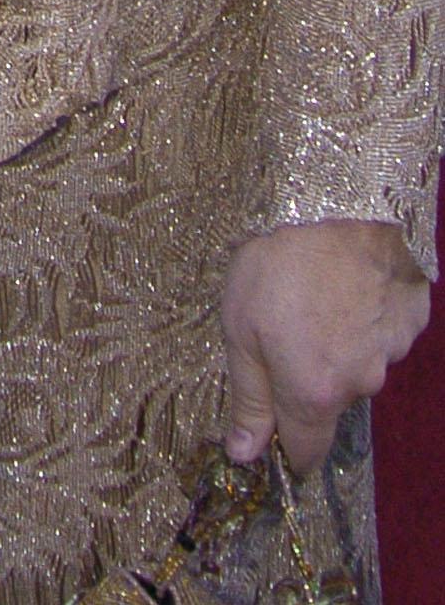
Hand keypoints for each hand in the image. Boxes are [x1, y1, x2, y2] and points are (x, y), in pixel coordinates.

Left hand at [220, 218, 429, 471]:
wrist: (335, 198)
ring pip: (358, 362)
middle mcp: (360, 383)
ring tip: (312, 288)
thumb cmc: (276, 260)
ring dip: (337, 340)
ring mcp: (392, 349)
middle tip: (282, 321)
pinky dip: (364, 314)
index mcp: (314, 392)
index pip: (306, 451)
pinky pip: (383, 330)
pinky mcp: (413, 316)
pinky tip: (345, 279)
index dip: (284, 442)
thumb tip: (245, 454)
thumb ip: (248, 397)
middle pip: (329, 400)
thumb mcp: (239, 328)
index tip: (267, 421)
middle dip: (306, 375)